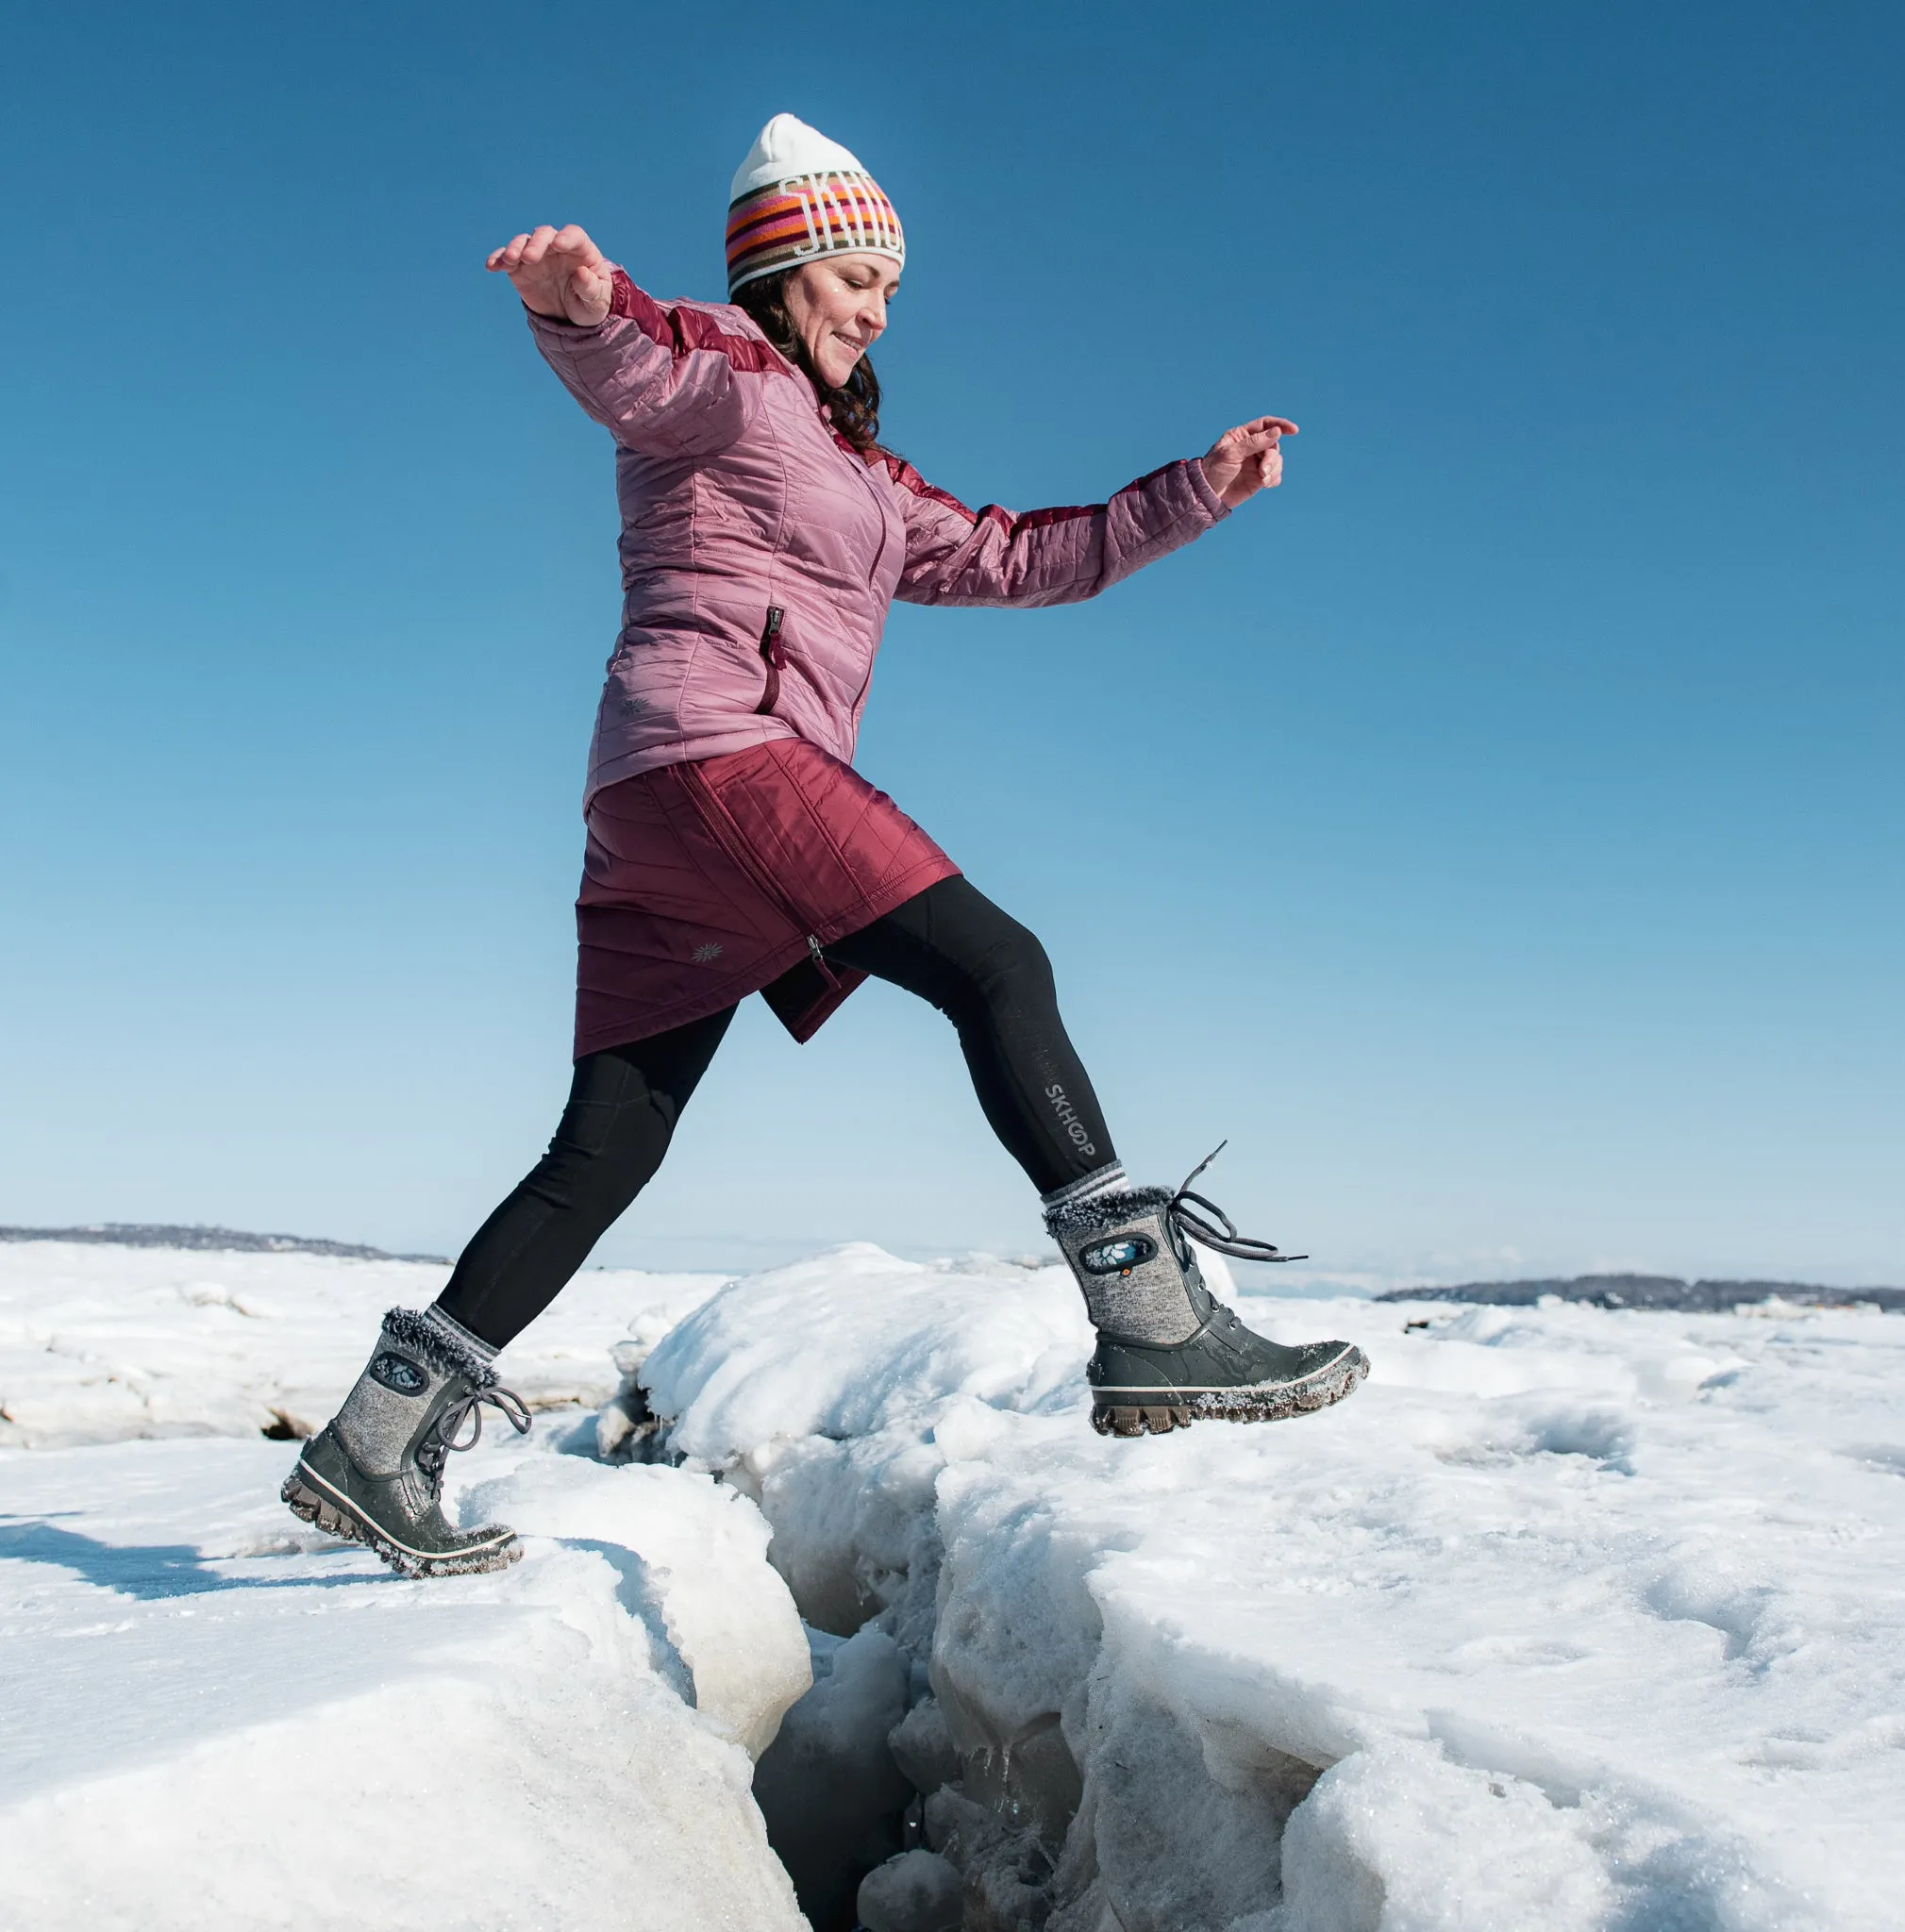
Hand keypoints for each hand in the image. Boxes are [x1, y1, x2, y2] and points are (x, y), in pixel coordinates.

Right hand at [485, 224, 612, 324]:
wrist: (570, 318)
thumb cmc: (589, 305)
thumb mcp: (596, 303)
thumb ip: (591, 288)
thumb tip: (581, 273)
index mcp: (581, 251)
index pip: (574, 235)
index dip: (566, 237)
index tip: (558, 244)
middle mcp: (556, 247)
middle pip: (544, 235)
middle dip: (536, 244)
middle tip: (529, 258)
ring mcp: (536, 255)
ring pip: (523, 242)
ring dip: (515, 248)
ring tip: (510, 260)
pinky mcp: (519, 268)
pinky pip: (506, 259)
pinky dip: (498, 260)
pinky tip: (491, 266)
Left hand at [1201, 416, 1298, 508]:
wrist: (1208, 496)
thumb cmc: (1214, 471)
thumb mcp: (1231, 454)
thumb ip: (1254, 443)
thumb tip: (1276, 431)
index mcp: (1242, 436)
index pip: (1265, 425)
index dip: (1280, 425)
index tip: (1294, 430)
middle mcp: (1251, 447)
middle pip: (1273, 445)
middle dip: (1271, 458)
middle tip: (1262, 471)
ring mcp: (1256, 463)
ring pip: (1277, 460)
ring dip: (1273, 470)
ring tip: (1262, 480)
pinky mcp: (1259, 478)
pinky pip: (1275, 475)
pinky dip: (1274, 479)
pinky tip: (1265, 484)